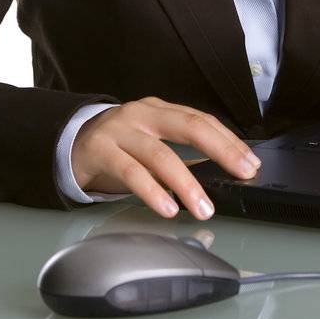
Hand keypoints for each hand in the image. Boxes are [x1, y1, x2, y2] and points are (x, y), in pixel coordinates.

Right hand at [71, 97, 261, 218]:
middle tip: (242, 174)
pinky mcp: (101, 150)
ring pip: (161, 155)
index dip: (229, 141)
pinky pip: (131, 173)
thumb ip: (181, 153)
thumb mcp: (151, 142)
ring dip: (187, 184)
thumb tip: (222, 174)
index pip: (203, 120)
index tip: (250, 162)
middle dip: (221, 151)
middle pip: (190, 127)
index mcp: (161, 110)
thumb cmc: (118, 146)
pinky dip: (153, 192)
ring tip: (203, 207)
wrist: (68, 143)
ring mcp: (121, 130)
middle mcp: (143, 115)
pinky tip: (167, 208)